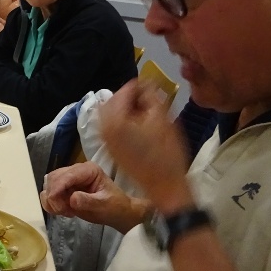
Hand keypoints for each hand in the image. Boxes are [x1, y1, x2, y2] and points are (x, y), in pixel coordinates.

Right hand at [40, 161, 148, 232]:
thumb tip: (72, 199)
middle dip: (54, 196)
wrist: (117, 213)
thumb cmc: (114, 207)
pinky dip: (51, 204)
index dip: (57, 189)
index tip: (56, 205)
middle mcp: (76, 171)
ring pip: (48, 185)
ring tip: (66, 211)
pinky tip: (63, 211)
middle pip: (53, 178)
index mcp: (88, 170)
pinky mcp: (64, 189)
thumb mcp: (104, 205)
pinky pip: (48, 194)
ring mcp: (69, 179)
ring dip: (52, 201)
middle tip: (64, 211)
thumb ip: (88, 201)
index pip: (66, 175)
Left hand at [99, 80, 192, 212]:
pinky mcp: (111, 148)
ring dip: (124, 107)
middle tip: (148, 96)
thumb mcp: (163, 118)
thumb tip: (146, 83)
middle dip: (129, 95)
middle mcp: (104, 128)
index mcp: (115, 119)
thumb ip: (152, 95)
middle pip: (112, 100)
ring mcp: (105, 139)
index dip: (139, 85)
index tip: (153, 85)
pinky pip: (111, 125)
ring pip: (110, 113)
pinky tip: (139, 123)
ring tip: (145, 109)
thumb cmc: (167, 153)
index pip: (123, 91)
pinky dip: (121, 119)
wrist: (164, 186)